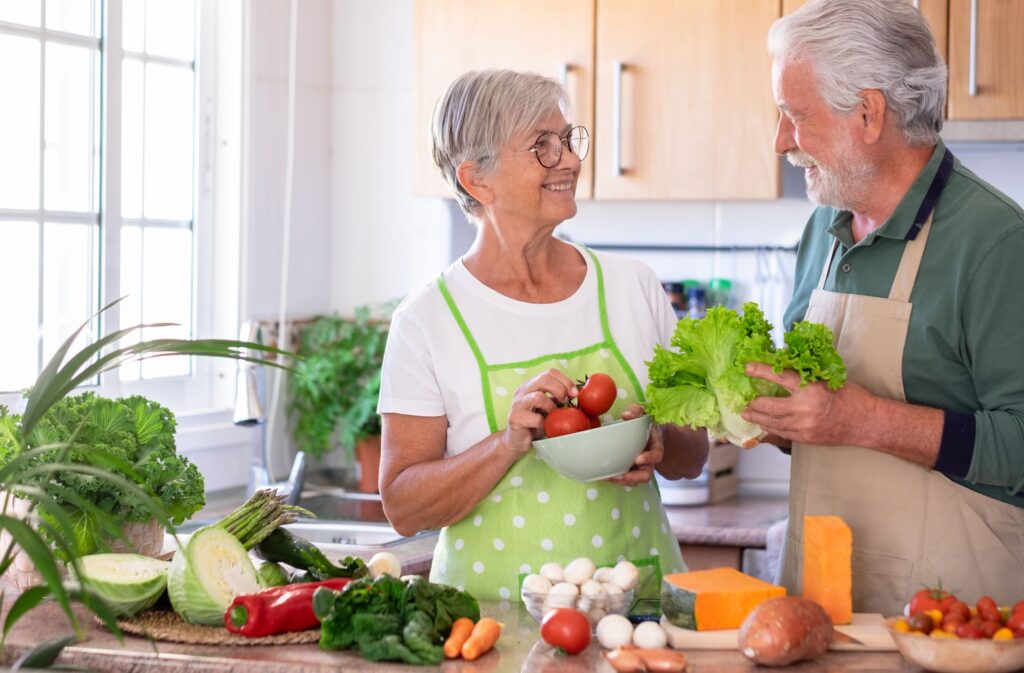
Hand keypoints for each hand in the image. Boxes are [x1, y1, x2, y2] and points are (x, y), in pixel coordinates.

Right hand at [502, 368, 576, 456]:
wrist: (517, 441)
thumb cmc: (536, 423)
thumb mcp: (550, 407)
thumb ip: (559, 399)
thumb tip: (578, 394)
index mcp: (532, 384)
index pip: (550, 372)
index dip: (565, 380)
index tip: (575, 394)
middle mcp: (523, 390)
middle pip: (544, 379)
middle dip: (560, 390)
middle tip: (566, 402)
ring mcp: (517, 404)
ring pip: (538, 397)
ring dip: (552, 407)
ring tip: (554, 416)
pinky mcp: (515, 418)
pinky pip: (535, 418)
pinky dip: (544, 423)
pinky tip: (545, 427)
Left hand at [607, 404, 659, 485]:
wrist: (646, 434)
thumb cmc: (644, 424)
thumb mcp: (642, 414)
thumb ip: (636, 411)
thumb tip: (626, 415)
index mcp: (655, 447)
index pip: (656, 455)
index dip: (649, 458)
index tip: (638, 459)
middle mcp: (649, 461)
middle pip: (646, 475)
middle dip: (633, 477)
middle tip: (620, 476)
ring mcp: (640, 468)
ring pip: (634, 481)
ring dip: (622, 481)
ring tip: (608, 477)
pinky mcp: (630, 471)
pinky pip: (625, 479)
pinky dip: (615, 479)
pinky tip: (603, 476)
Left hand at [741, 362, 871, 446]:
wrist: (867, 423)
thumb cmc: (851, 397)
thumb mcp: (828, 379)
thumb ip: (805, 376)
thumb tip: (782, 367)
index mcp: (811, 389)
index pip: (779, 377)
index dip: (760, 371)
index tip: (747, 367)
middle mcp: (805, 409)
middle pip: (769, 406)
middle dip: (753, 403)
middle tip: (744, 399)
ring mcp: (804, 427)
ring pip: (772, 422)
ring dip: (757, 417)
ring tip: (746, 413)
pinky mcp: (805, 439)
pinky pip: (782, 433)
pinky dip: (770, 428)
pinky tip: (764, 424)